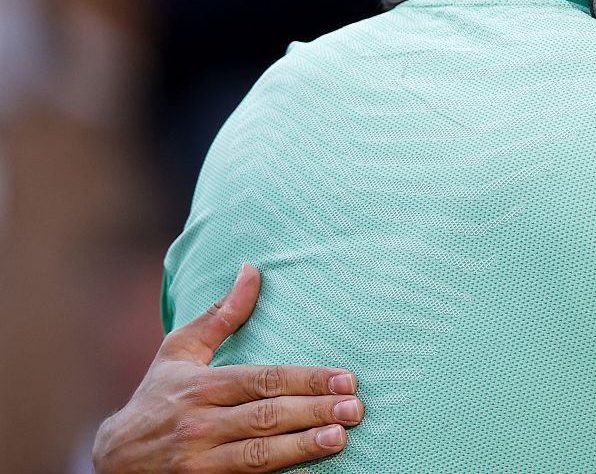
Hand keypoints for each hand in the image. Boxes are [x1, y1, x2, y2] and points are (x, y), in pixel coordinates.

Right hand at [92, 263, 364, 472]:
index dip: (306, 380)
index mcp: (200, 387)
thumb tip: (252, 269)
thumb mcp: (179, 352)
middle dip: (314, 412)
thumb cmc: (156, 398)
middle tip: (354, 408)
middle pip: (267, 417)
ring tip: (340, 438)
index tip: (345, 379)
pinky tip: (309, 472)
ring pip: (258, 454)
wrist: (112, 460)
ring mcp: (198, 462)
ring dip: (302, 447)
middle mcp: (198, 424)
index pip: (263, 381)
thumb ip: (220, 315)